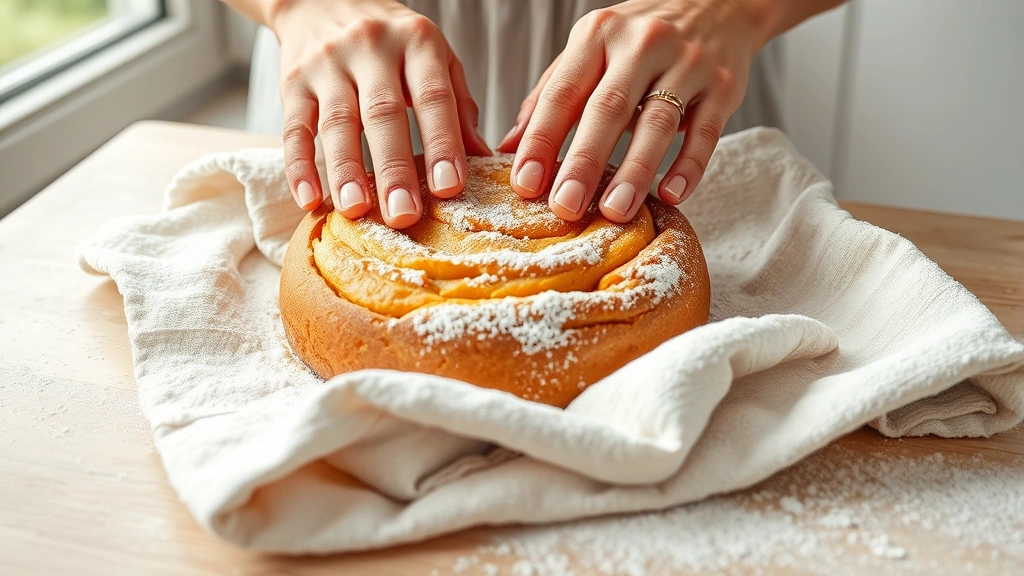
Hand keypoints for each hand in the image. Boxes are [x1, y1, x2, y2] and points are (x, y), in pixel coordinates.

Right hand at [272, 0, 490, 227]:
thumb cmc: (392, 40)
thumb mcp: (434, 57)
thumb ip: (457, 105)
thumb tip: (482, 158)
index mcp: (416, 42)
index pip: (432, 97)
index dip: (441, 143)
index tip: (449, 188)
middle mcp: (370, 48)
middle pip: (382, 114)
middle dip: (394, 168)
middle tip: (404, 215)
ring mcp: (327, 64)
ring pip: (336, 123)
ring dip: (346, 171)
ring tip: (356, 211)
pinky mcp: (292, 82)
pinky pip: (293, 128)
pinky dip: (299, 166)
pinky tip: (309, 198)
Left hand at [497, 0, 764, 222]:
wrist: (716, 2)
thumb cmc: (639, 38)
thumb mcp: (590, 51)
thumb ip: (551, 96)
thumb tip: (509, 147)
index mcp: (598, 34)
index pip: (563, 93)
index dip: (542, 140)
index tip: (526, 184)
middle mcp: (642, 43)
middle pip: (608, 109)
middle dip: (584, 162)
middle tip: (565, 207)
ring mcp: (687, 63)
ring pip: (658, 123)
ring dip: (635, 171)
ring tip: (614, 211)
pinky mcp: (724, 85)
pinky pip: (706, 132)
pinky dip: (689, 166)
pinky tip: (671, 195)